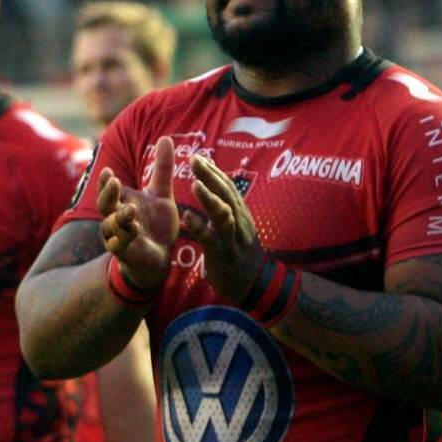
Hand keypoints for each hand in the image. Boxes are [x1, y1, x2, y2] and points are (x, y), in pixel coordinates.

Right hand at [97, 134, 179, 292]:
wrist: (159, 257)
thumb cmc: (156, 224)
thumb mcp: (162, 194)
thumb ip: (162, 168)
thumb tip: (166, 138)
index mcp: (121, 202)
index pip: (109, 188)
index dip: (106, 181)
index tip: (108, 170)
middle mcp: (115, 217)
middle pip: (105, 204)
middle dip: (108, 194)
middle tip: (114, 182)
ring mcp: (118, 235)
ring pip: (110, 225)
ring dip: (119, 217)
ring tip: (130, 209)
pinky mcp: (124, 252)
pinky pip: (119, 244)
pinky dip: (125, 237)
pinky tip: (134, 230)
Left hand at [179, 152, 266, 303]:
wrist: (255, 285)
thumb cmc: (239, 253)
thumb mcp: (235, 227)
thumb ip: (225, 208)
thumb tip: (214, 186)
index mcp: (240, 214)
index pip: (228, 187)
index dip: (214, 171)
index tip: (200, 156)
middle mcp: (239, 222)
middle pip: (226, 195)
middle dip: (211, 176)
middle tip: (194, 159)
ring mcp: (233, 238)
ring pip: (223, 215)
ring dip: (209, 199)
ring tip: (194, 184)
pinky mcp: (224, 255)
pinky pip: (211, 240)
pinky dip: (199, 228)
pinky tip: (186, 218)